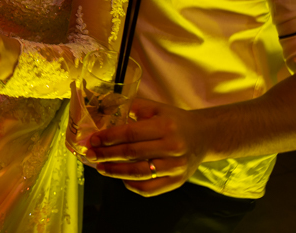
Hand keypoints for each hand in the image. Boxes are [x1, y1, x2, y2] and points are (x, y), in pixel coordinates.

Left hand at [88, 98, 210, 196]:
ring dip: (116, 172)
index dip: (109, 137)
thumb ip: (133, 107)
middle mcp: (173, 147)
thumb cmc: (174, 120)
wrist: (204, 136)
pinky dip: (132, 185)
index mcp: (165, 126)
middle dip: (107, 154)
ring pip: (139, 173)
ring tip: (100, 168)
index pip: (131, 133)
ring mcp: (176, 167)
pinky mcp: (177, 181)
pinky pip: (150, 188)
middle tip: (90, 154)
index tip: (93, 140)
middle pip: (132, 154)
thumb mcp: (156, 108)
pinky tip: (121, 178)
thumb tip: (104, 110)